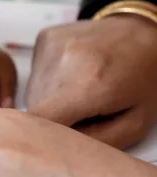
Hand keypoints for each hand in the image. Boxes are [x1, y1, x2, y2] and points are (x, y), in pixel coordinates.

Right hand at [26, 14, 156, 148]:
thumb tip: (58, 145)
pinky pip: (35, 71)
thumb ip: (96, 140)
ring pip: (33, 90)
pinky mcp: (45, 37)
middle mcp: (65, 61)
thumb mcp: (135, 123)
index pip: (41, 118)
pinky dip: (48, 77)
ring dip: (50, 96)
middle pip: (37, 106)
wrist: (141, 30)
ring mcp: (52, 46)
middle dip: (54, 115)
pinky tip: (72, 70)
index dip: (42, 132)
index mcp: (91, 86)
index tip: (53, 137)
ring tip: (78, 87)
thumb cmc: (143, 78)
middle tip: (81, 109)